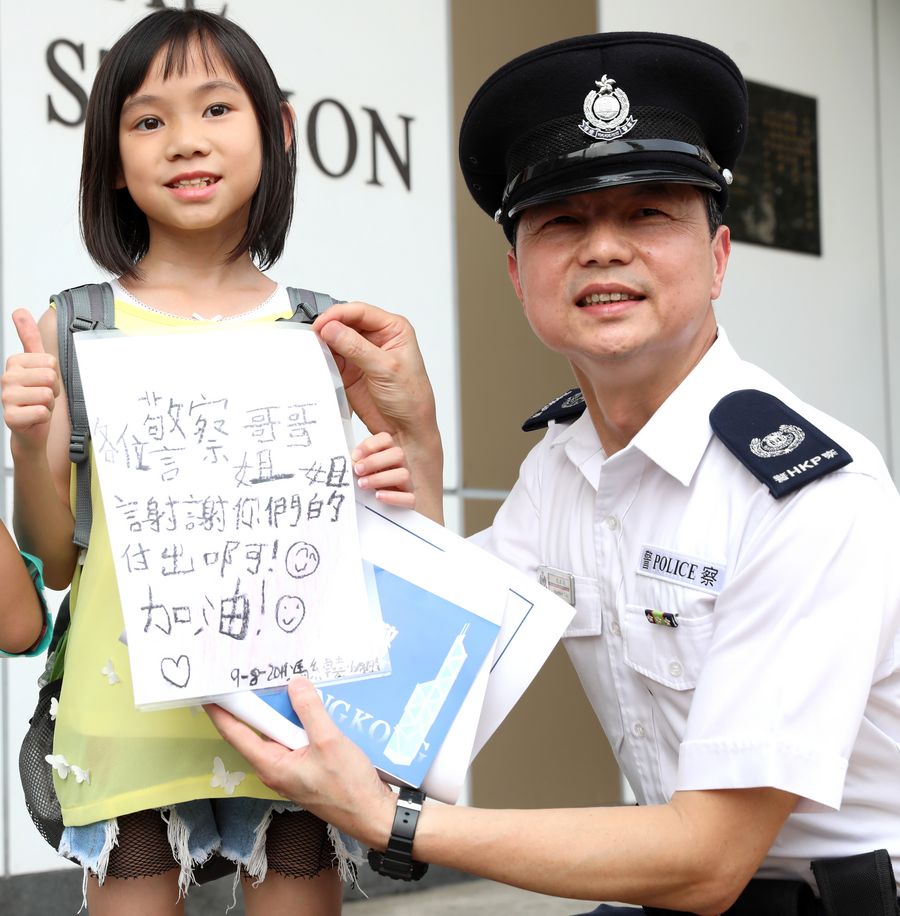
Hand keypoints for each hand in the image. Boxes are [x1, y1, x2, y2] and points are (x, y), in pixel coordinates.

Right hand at [2, 309, 59, 453]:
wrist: (31, 428)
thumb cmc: (36, 396)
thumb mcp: (36, 364)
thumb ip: (29, 337)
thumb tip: (19, 310)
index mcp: (14, 362)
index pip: (51, 362)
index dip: (54, 376)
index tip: (43, 383)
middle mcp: (6, 377)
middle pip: (50, 377)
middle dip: (53, 390)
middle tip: (42, 397)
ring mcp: (6, 397)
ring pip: (47, 394)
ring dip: (49, 404)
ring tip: (38, 406)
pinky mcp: (10, 417)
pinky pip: (42, 411)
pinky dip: (44, 417)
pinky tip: (34, 418)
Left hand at [206, 677, 394, 848]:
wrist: (372, 813)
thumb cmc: (348, 785)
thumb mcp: (329, 741)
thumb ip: (310, 710)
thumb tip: (294, 683)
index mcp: (272, 765)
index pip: (237, 734)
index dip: (222, 712)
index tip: (209, 691)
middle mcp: (276, 768)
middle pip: (257, 731)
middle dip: (253, 704)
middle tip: (249, 675)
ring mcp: (292, 769)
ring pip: (279, 734)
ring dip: (281, 711)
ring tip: (280, 683)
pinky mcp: (307, 768)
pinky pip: (296, 739)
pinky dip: (298, 721)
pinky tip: (308, 706)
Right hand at [315, 302, 443, 521]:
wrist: (406, 430)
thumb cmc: (411, 399)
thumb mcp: (386, 369)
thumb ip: (357, 347)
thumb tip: (331, 328)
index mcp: (393, 329)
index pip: (361, 312)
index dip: (339, 314)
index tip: (322, 324)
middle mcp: (377, 338)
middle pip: (345, 323)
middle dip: (329, 327)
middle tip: (314, 336)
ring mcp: (361, 354)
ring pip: (335, 340)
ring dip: (323, 343)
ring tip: (311, 348)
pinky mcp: (350, 371)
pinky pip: (331, 359)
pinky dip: (322, 359)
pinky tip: (315, 360)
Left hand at [353, 432, 413, 508]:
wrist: (375, 507)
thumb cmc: (366, 486)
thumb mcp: (359, 470)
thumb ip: (355, 462)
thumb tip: (351, 461)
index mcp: (388, 455)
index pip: (386, 439)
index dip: (370, 445)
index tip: (355, 456)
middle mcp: (400, 466)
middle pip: (398, 454)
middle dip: (374, 462)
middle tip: (358, 470)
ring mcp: (407, 483)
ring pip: (403, 474)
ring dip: (380, 479)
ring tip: (363, 484)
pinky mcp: (409, 501)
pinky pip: (409, 498)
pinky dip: (393, 497)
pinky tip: (378, 496)